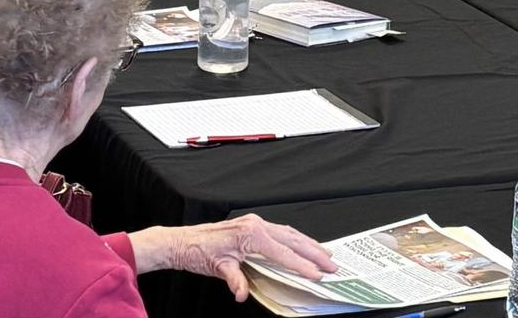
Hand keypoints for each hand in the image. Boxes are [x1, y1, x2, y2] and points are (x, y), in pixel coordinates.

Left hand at [131, 215, 336, 300]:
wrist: (184, 241)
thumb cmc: (199, 252)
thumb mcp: (219, 268)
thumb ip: (234, 280)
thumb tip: (241, 293)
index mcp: (251, 234)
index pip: (284, 252)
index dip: (302, 265)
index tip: (318, 274)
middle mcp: (257, 225)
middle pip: (293, 239)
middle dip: (315, 253)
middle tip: (332, 265)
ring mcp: (256, 223)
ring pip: (290, 234)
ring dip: (309, 245)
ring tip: (326, 255)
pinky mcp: (253, 225)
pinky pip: (281, 232)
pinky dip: (296, 240)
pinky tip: (303, 246)